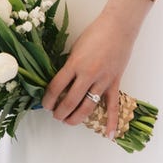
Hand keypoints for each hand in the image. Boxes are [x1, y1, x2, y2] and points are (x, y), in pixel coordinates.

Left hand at [41, 11, 133, 135]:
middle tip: (55, 115)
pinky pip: (113, 106)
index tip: (45, 104)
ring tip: (68, 121)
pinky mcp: (114, 83)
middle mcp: (87, 74)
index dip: (48, 98)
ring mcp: (102, 80)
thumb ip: (70, 65)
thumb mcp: (76, 47)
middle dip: (60, 112)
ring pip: (88, 106)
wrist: (117, 27)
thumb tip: (62, 81)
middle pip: (71, 100)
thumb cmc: (95, 33)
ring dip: (76, 118)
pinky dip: (111, 122)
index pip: (57, 86)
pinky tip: (108, 135)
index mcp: (75, 63)